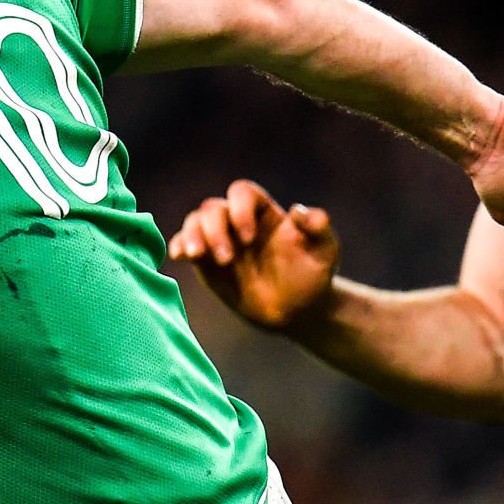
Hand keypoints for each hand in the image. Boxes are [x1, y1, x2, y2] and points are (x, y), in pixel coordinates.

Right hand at [167, 179, 339, 332]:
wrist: (297, 310)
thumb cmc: (313, 276)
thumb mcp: (326, 252)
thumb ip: (319, 228)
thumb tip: (300, 211)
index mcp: (264, 213)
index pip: (242, 193)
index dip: (241, 209)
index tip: (249, 238)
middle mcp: (238, 222)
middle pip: (213, 208)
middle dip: (215, 230)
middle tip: (227, 259)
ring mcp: (220, 241)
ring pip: (195, 222)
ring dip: (192, 235)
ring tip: (196, 256)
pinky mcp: (206, 262)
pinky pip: (184, 245)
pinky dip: (178, 245)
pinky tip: (179, 256)